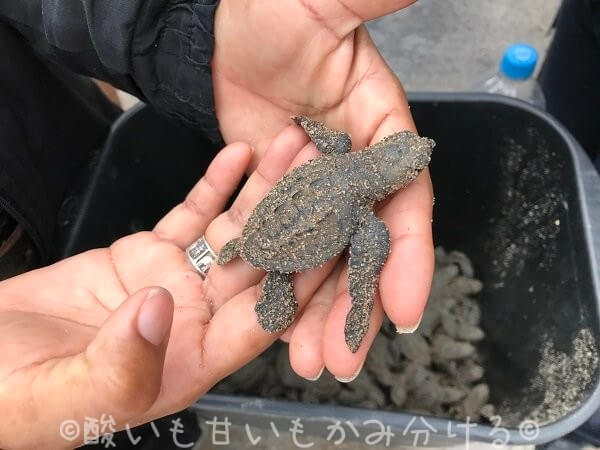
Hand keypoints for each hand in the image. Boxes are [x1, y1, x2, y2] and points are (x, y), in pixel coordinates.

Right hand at [0, 134, 320, 448]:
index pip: (263, 318)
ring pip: (232, 232)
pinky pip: (190, 214)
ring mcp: (174, 282)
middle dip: (295, 217)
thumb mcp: (60, 395)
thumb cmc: (12, 397)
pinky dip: (214, 185)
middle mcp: (196, 320)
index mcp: (192, 362)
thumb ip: (119, 364)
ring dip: (264, 191)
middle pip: (259, 264)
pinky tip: (240, 155)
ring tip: (293, 148)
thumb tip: (161, 310)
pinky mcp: (147, 254)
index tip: (335, 234)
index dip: (302, 278)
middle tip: (328, 171)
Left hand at [212, 0, 433, 379]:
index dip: (408, 258)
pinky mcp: (272, 201)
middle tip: (343, 361)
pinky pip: (278, 252)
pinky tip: (273, 327)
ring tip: (308, 362)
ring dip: (314, 314)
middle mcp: (352, 178)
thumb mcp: (337, 11)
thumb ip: (376, 9)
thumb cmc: (291, 15)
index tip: (404, 309)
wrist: (238, 27)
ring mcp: (310, 195)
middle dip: (354, 308)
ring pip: (318, 263)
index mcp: (381, 142)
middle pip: (360, 251)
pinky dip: (276, 287)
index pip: (403, 207)